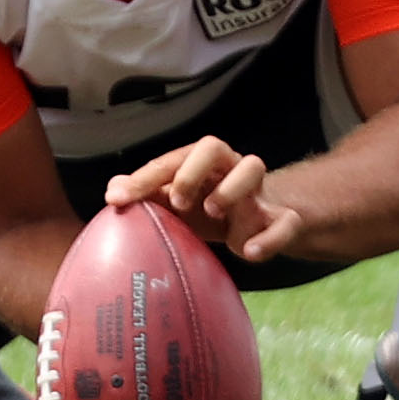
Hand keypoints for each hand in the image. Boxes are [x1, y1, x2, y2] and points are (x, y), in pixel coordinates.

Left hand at [105, 136, 303, 263]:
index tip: (118, 198)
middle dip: (191, 170)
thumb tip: (113, 189)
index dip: (145, 177)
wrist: (257, 224)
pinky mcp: (280, 219)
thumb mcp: (175, 202)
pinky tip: (249, 252)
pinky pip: (285, 221)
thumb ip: (147, 194)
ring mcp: (257, 192)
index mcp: (201, 164)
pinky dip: (270, 237)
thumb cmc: (206, 208)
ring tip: (212, 211)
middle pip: (214, 147)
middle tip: (175, 200)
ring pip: (254, 167)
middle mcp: (229, 168)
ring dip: (231, 188)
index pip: (173, 158)